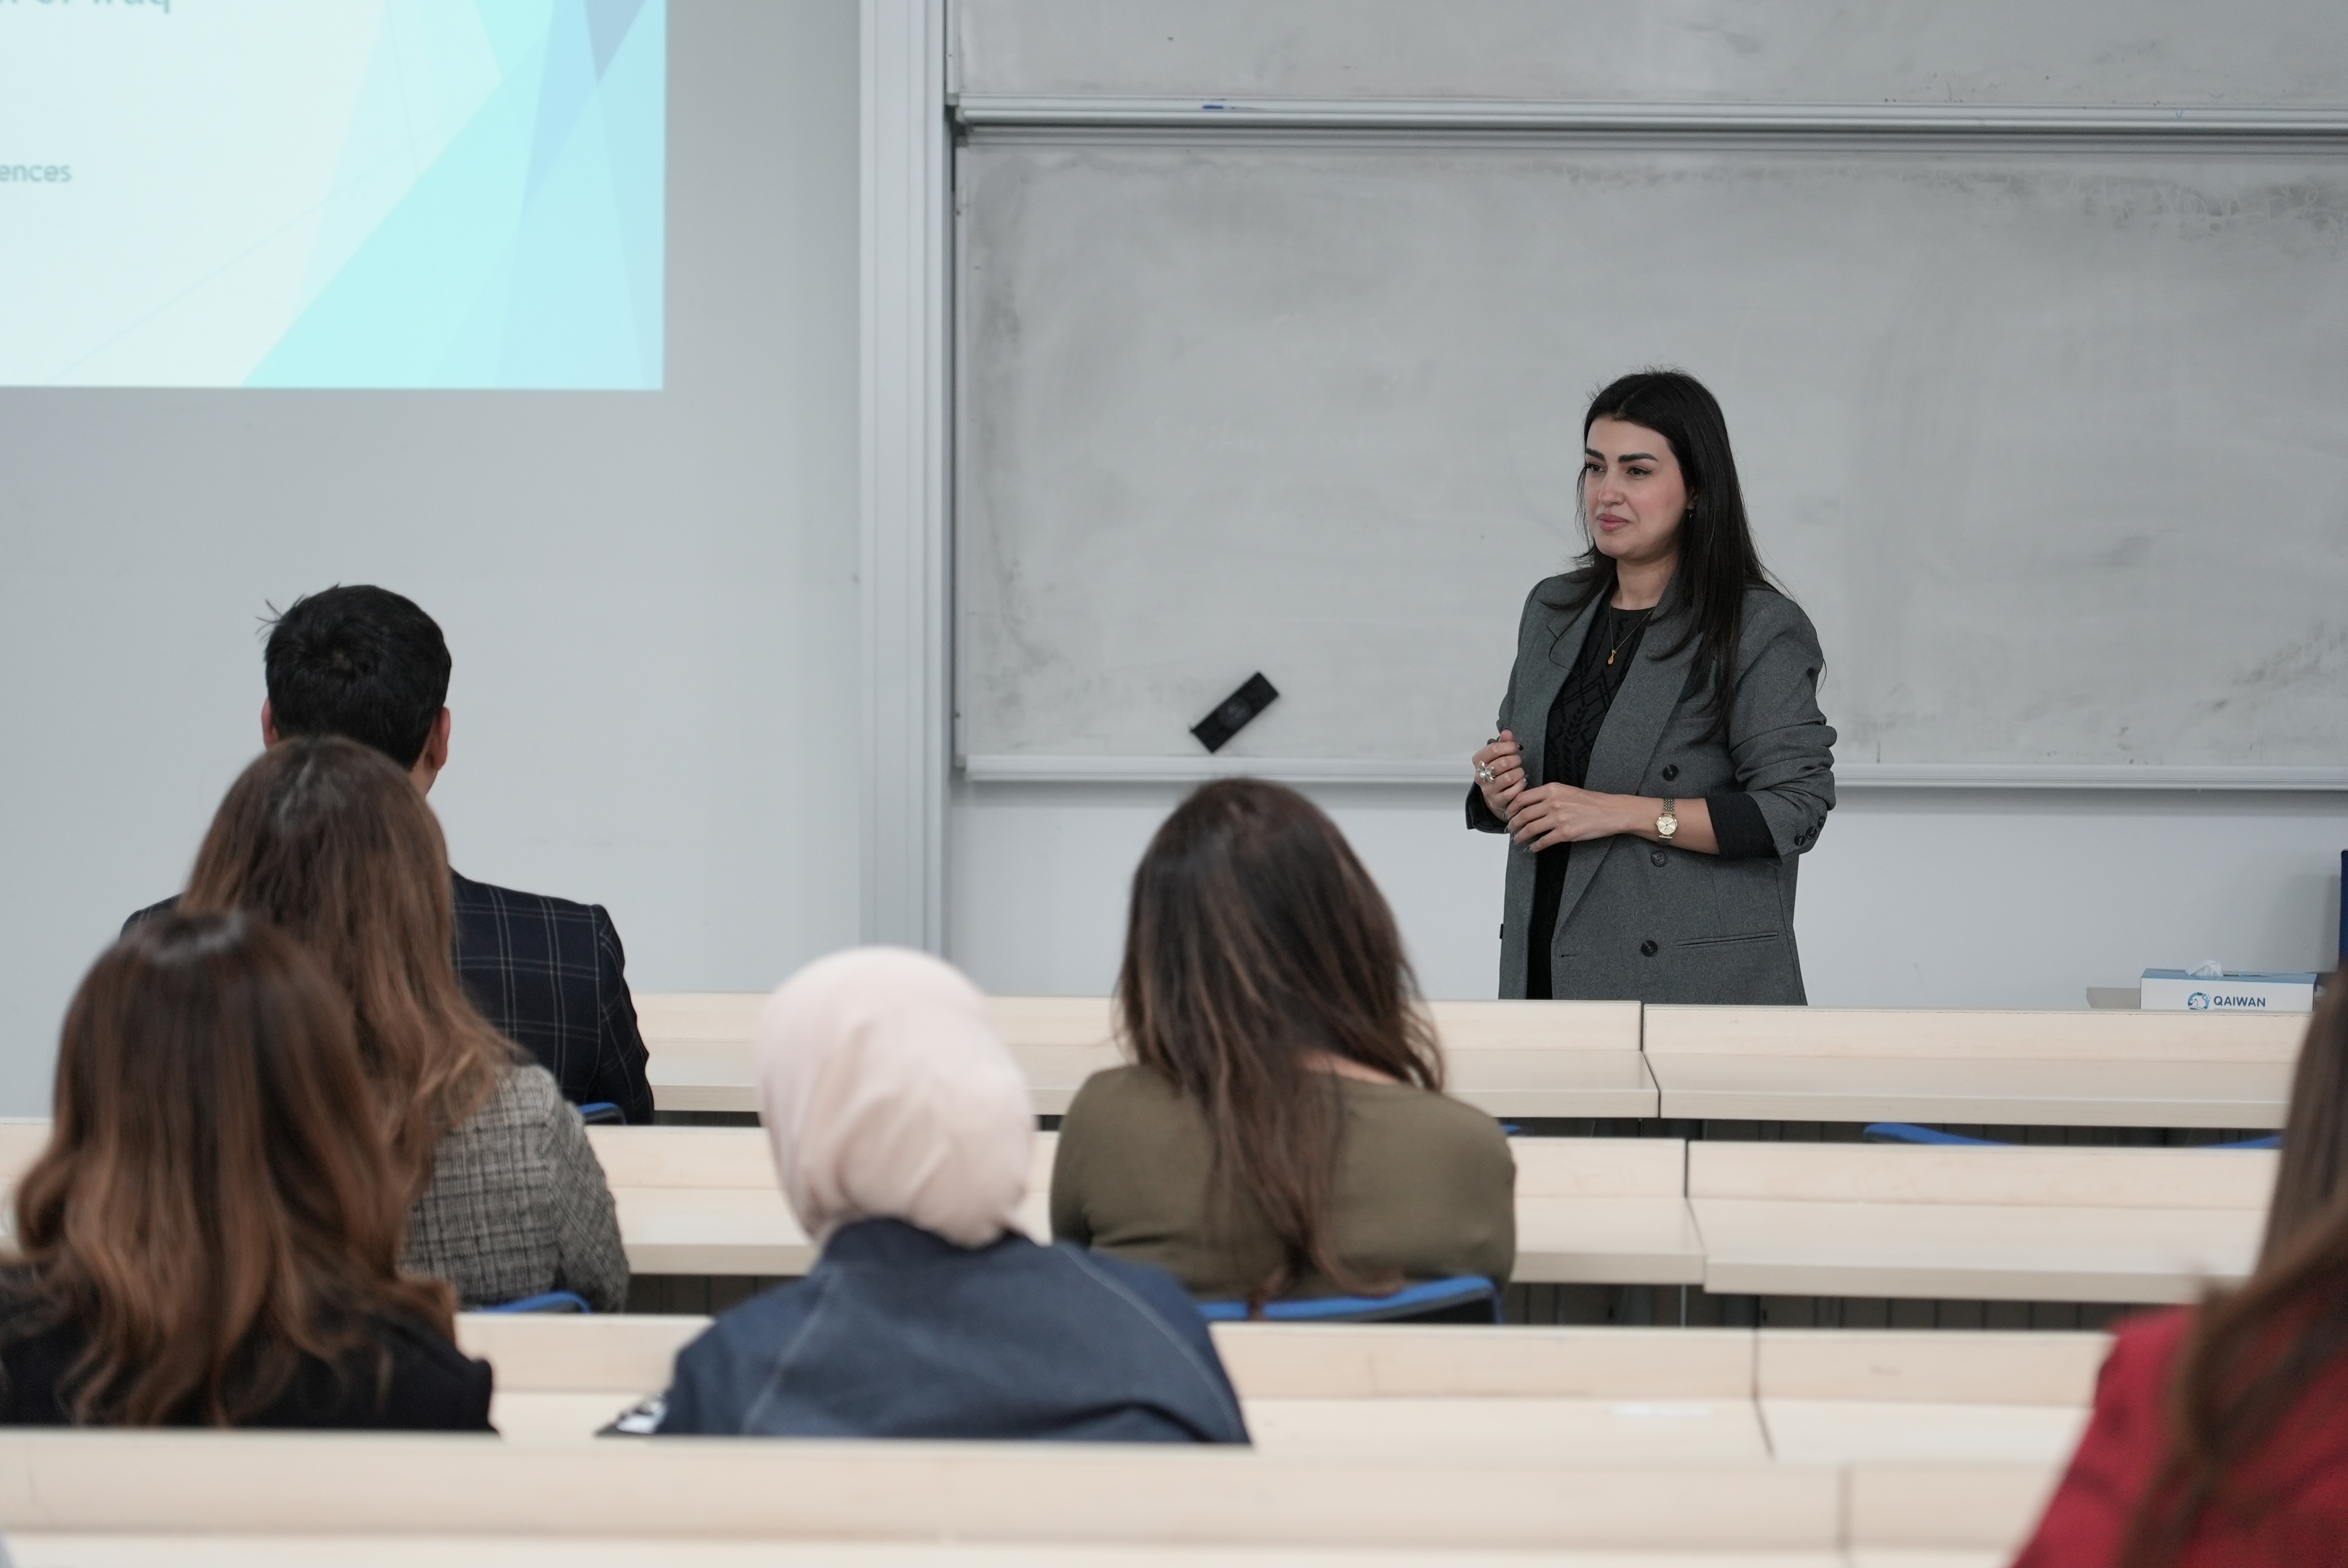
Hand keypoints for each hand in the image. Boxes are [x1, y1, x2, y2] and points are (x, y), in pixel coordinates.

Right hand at [1471, 731, 1524, 817]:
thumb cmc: (1498, 772)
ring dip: (1519, 773)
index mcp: (1478, 761)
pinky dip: (1520, 785)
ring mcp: (1488, 790)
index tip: (1515, 747)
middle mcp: (1480, 775)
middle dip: (1515, 760)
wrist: (1496, 795)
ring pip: (1508, 777)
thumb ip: (1503, 743)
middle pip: (1502, 763)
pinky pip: (1512, 792)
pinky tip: (1521, 782)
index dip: (1508, 746)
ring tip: (1520, 772)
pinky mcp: (1497, 801)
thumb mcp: (1499, 756)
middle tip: (1518, 761)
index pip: (1493, 749)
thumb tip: (1507, 732)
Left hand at [1508, 783, 1632, 852]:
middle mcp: (1553, 802)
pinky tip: (1532, 848)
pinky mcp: (1565, 833)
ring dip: (1521, 836)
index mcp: (1552, 789)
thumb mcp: (1566, 790)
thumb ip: (1548, 795)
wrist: (1610, 811)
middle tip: (1511, 829)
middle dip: (1513, 824)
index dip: (1511, 808)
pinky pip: (1543, 841)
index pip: (1522, 798)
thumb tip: (1529, 804)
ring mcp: (1559, 818)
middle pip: (1523, 814)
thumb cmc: (1590, 801)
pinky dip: (1535, 846)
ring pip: (1530, 829)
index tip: (1508, 814)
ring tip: (1518, 840)